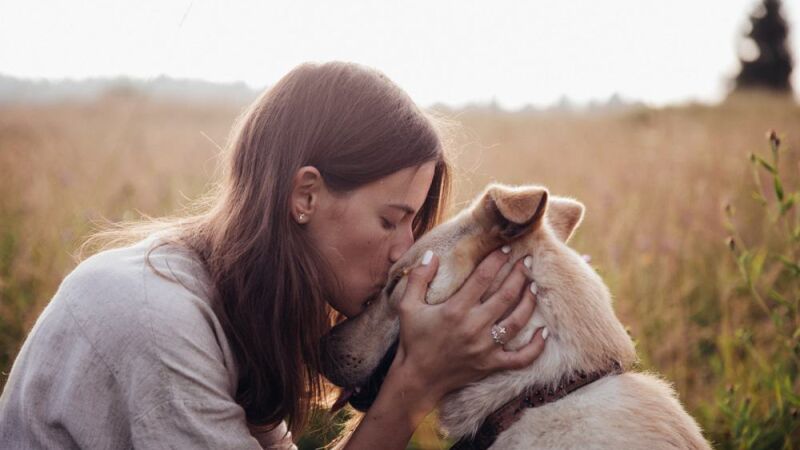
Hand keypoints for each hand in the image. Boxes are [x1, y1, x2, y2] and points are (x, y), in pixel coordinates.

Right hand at [388, 249, 546, 407]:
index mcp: (455, 310)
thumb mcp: (407, 306)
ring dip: (529, 301)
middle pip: (506, 295)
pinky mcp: (491, 365)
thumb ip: (418, 278)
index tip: (507, 248)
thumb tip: (430, 254)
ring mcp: (485, 348)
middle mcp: (474, 327)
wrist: (418, 378)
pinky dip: (536, 346)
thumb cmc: (413, 339)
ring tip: (534, 285)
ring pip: (517, 321)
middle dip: (519, 274)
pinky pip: (521, 357)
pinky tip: (544, 331)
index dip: (497, 260)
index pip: (483, 278)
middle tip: (528, 260)